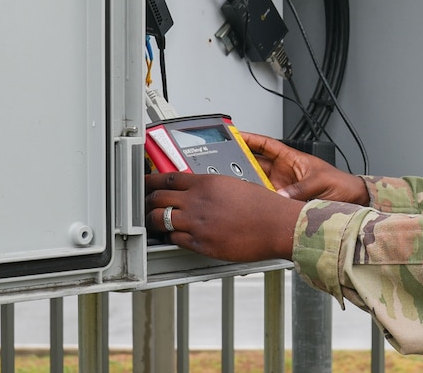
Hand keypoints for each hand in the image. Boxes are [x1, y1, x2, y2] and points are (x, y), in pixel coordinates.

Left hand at [144, 172, 300, 261]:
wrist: (277, 225)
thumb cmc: (264, 206)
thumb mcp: (236, 184)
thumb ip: (212, 187)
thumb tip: (199, 190)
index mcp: (207, 183)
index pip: (168, 178)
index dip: (151, 180)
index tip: (146, 182)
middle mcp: (198, 201)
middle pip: (158, 198)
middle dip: (147, 201)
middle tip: (145, 203)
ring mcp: (197, 223)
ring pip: (160, 220)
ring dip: (154, 221)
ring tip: (154, 222)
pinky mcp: (201, 244)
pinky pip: (175, 239)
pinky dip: (171, 237)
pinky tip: (174, 235)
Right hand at [241, 132, 368, 204]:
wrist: (352, 200)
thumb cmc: (341, 184)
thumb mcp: (320, 181)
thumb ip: (300, 188)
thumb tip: (281, 196)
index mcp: (291, 158)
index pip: (265, 145)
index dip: (250, 139)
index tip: (234, 134)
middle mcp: (283, 172)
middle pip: (256, 163)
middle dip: (240, 161)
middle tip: (224, 161)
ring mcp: (282, 186)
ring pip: (257, 182)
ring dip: (247, 182)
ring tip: (233, 183)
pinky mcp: (283, 200)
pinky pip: (265, 198)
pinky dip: (256, 199)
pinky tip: (248, 200)